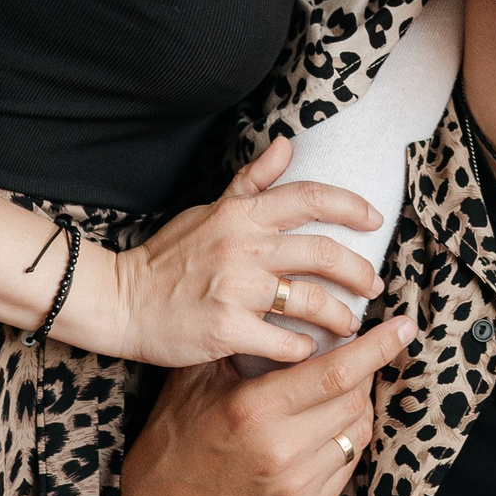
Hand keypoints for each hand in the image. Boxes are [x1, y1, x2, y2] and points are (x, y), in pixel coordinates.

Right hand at [77, 139, 382, 369]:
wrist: (121, 301)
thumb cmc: (167, 257)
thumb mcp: (207, 209)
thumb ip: (251, 181)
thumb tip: (286, 143)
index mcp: (241, 215)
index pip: (309, 197)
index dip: (350, 206)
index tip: (375, 220)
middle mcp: (243, 247)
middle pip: (323, 252)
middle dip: (359, 271)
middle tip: (373, 284)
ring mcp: (235, 290)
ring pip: (311, 300)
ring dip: (340, 315)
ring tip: (349, 323)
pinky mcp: (226, 330)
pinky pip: (285, 341)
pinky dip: (304, 349)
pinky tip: (310, 352)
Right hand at [119, 311, 408, 495]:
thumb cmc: (172, 442)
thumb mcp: (194, 382)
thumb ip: (241, 346)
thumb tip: (287, 311)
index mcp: (255, 410)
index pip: (339, 372)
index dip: (378, 346)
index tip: (403, 325)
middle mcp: (281, 451)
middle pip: (356, 399)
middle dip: (364, 372)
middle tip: (354, 356)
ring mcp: (295, 487)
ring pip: (357, 432)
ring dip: (356, 406)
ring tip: (335, 392)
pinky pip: (346, 466)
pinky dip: (344, 440)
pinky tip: (324, 429)